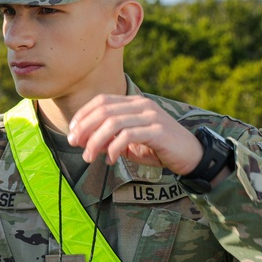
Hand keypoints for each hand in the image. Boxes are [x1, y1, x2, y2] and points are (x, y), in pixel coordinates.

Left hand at [66, 95, 205, 174]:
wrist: (191, 156)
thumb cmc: (158, 148)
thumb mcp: (128, 143)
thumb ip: (108, 139)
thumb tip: (84, 142)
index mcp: (133, 103)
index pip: (101, 101)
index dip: (83, 114)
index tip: (71, 131)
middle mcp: (141, 105)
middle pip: (104, 111)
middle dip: (84, 128)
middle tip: (74, 144)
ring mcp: (151, 116)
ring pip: (113, 123)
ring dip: (96, 141)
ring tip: (89, 156)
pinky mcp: (158, 130)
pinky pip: (128, 135)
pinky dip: (114, 148)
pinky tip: (110, 160)